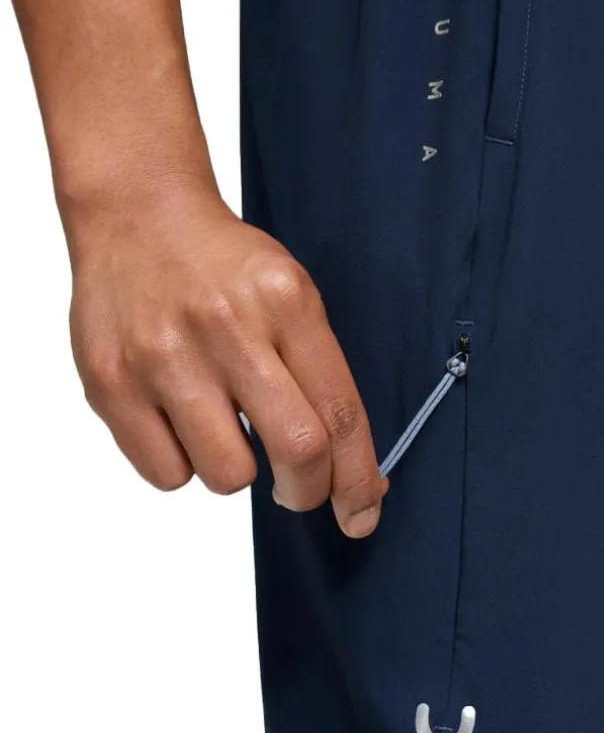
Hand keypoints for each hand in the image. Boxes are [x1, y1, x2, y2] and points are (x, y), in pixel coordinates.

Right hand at [67, 181, 386, 535]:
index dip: (359, 477)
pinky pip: (167, 475)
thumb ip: (318, 371)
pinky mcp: (111, 384)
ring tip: (224, 425)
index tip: (363, 512)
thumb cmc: (224, 266)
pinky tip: (182, 420)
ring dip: (238, 471)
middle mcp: (228, 329)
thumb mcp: (291, 295)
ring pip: (228, 474)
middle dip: (310, 491)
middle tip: (302, 491)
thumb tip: (342, 464)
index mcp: (286, 303)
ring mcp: (164, 358)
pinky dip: (185, 465)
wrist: (138, 219)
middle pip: (297, 449)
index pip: (340, 412)